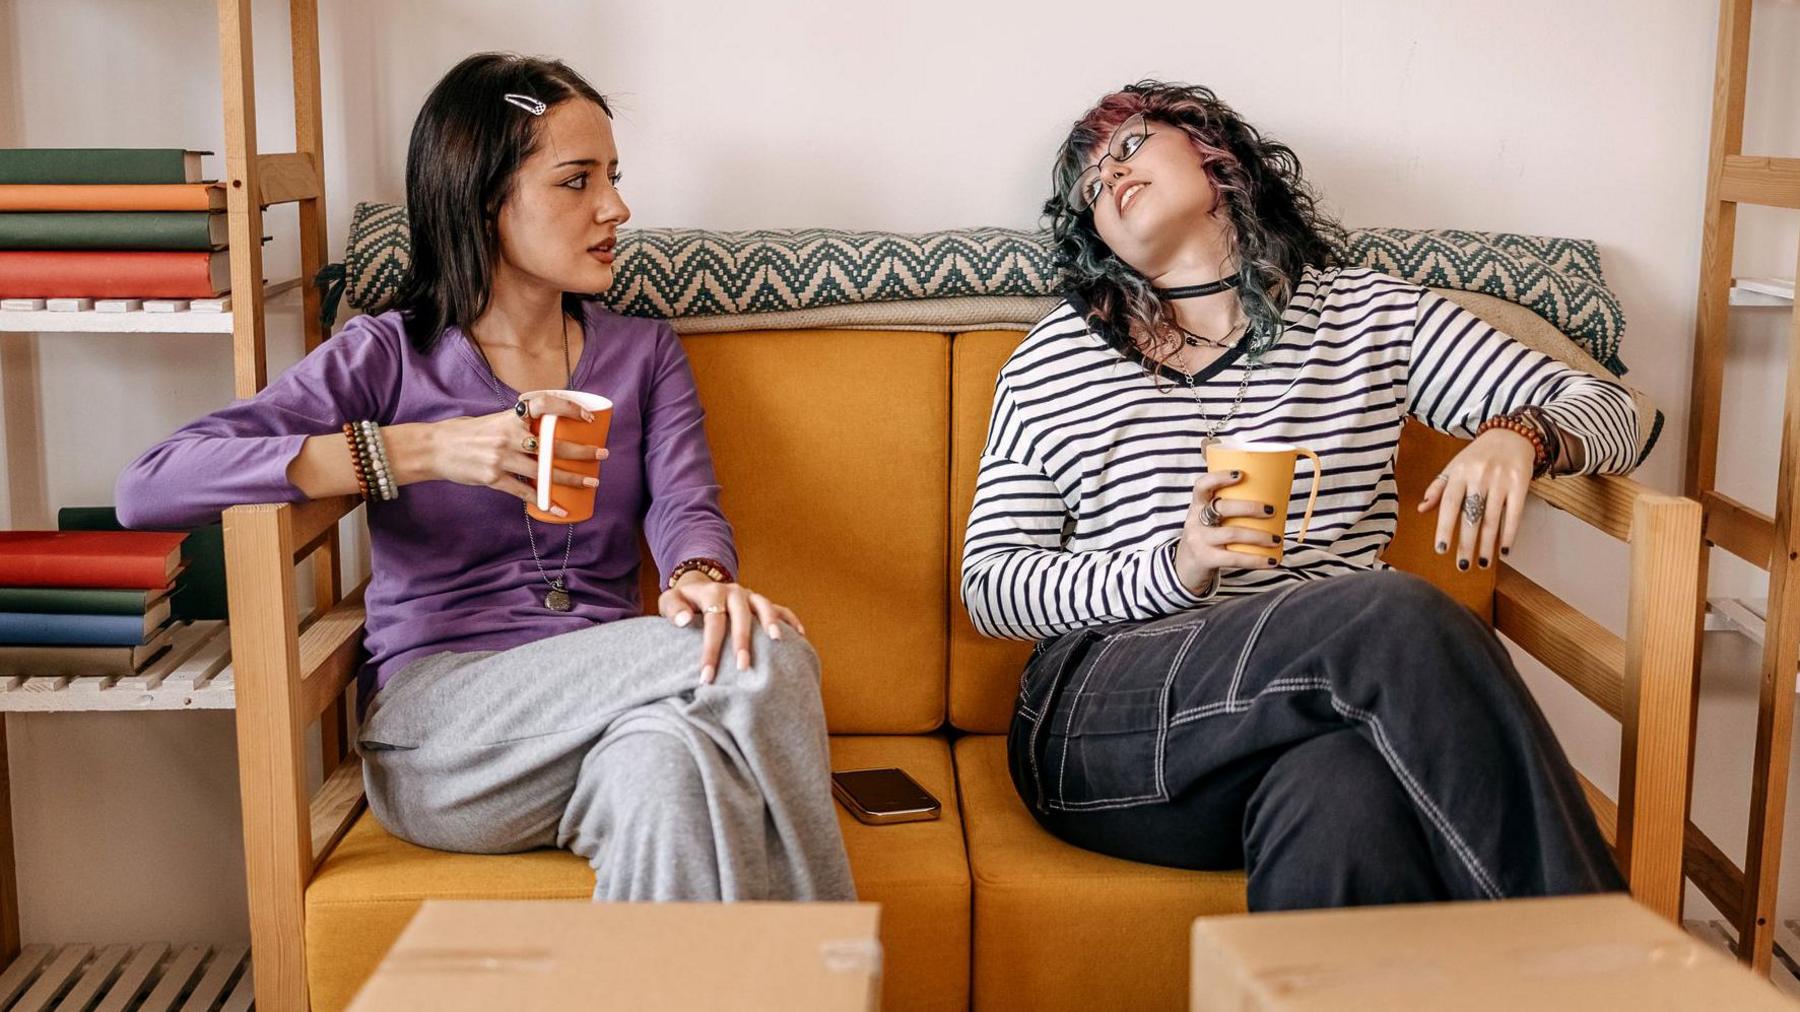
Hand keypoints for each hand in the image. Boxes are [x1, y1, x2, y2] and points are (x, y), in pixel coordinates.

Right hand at [423, 392, 607, 514]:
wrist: (434, 448)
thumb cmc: (466, 433)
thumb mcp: (493, 419)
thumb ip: (518, 424)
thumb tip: (548, 431)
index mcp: (509, 416)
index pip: (543, 404)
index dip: (567, 408)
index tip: (586, 417)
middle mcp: (507, 435)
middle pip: (551, 444)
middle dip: (581, 451)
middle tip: (601, 455)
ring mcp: (501, 458)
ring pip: (543, 471)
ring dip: (571, 478)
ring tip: (591, 482)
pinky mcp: (493, 478)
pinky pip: (525, 492)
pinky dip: (545, 502)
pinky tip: (560, 510)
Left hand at [657, 574, 804, 683]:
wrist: (698, 588)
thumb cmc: (682, 603)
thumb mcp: (669, 601)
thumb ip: (673, 610)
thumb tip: (685, 621)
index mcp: (712, 591)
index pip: (713, 622)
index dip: (710, 649)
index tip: (707, 676)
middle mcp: (734, 591)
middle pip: (741, 616)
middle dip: (743, 642)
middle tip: (743, 667)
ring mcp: (750, 595)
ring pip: (764, 607)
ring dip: (771, 623)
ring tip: (777, 641)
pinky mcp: (760, 602)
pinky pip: (781, 608)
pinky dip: (791, 620)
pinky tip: (800, 636)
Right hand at [1172, 469, 1282, 592]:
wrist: (1185, 567)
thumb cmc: (1207, 537)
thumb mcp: (1209, 519)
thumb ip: (1229, 509)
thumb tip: (1272, 499)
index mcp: (1197, 505)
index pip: (1202, 485)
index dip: (1219, 477)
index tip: (1241, 474)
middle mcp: (1195, 520)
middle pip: (1222, 508)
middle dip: (1250, 507)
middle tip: (1271, 510)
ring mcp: (1199, 540)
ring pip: (1232, 534)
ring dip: (1258, 536)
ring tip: (1277, 539)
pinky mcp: (1206, 559)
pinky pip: (1234, 558)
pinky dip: (1256, 560)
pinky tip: (1272, 561)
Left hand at [1417, 428, 1534, 569]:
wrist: (1511, 435)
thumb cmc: (1477, 456)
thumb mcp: (1454, 466)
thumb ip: (1438, 487)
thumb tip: (1421, 509)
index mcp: (1459, 473)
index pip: (1449, 504)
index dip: (1444, 528)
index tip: (1441, 550)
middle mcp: (1479, 477)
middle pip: (1471, 516)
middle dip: (1466, 544)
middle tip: (1462, 566)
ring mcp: (1501, 481)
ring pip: (1492, 519)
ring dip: (1488, 544)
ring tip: (1483, 564)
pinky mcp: (1520, 484)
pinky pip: (1514, 514)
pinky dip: (1509, 533)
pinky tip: (1504, 550)